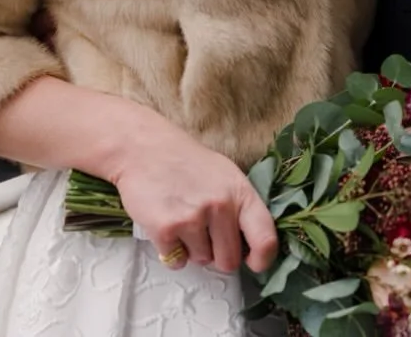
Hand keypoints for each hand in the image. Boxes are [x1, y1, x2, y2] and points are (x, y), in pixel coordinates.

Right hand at [110, 119, 277, 274]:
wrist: (145, 148)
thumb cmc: (188, 163)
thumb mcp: (225, 175)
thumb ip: (240, 208)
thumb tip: (250, 247)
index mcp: (240, 191)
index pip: (265, 239)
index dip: (262, 259)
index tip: (253, 262)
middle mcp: (221, 205)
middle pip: (230, 261)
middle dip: (217, 254)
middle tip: (203, 231)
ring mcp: (193, 218)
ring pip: (202, 261)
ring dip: (192, 249)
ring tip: (182, 219)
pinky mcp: (166, 229)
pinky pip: (177, 262)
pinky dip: (171, 251)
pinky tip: (167, 225)